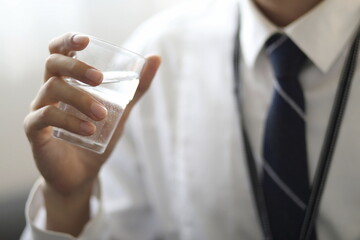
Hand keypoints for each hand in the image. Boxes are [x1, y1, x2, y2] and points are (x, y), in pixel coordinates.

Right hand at [23, 32, 160, 234]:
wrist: (82, 174)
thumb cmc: (98, 136)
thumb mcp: (121, 110)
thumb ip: (137, 87)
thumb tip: (156, 57)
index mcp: (67, 82)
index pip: (59, 52)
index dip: (67, 42)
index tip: (85, 41)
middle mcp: (49, 91)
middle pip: (53, 65)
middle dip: (76, 67)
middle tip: (99, 79)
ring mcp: (39, 110)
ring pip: (51, 90)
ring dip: (80, 99)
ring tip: (102, 115)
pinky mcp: (35, 132)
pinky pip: (44, 117)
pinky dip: (69, 121)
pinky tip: (89, 130)